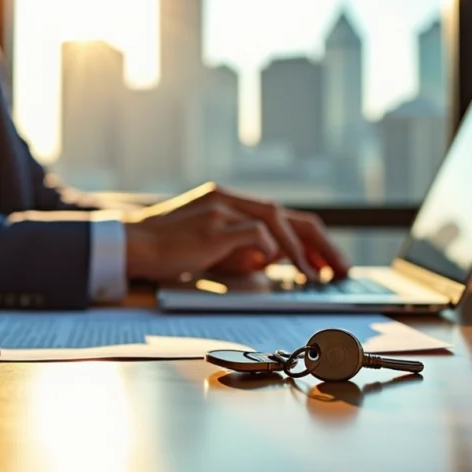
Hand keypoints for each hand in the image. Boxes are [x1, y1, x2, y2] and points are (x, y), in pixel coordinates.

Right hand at [123, 183, 350, 282]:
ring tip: (313, 274)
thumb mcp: (210, 245)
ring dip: (299, 249)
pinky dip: (269, 248)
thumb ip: (240, 248)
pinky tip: (271, 266)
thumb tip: (268, 260)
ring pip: (276, 219)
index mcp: (229, 200)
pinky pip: (255, 232)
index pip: (280, 215)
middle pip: (288, 215)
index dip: (309, 238)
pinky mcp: (214, 225)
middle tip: (340, 267)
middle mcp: (229, 198)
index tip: (326, 261)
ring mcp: (222, 209)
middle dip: (319, 242)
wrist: (132, 244)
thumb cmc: (167, 249)